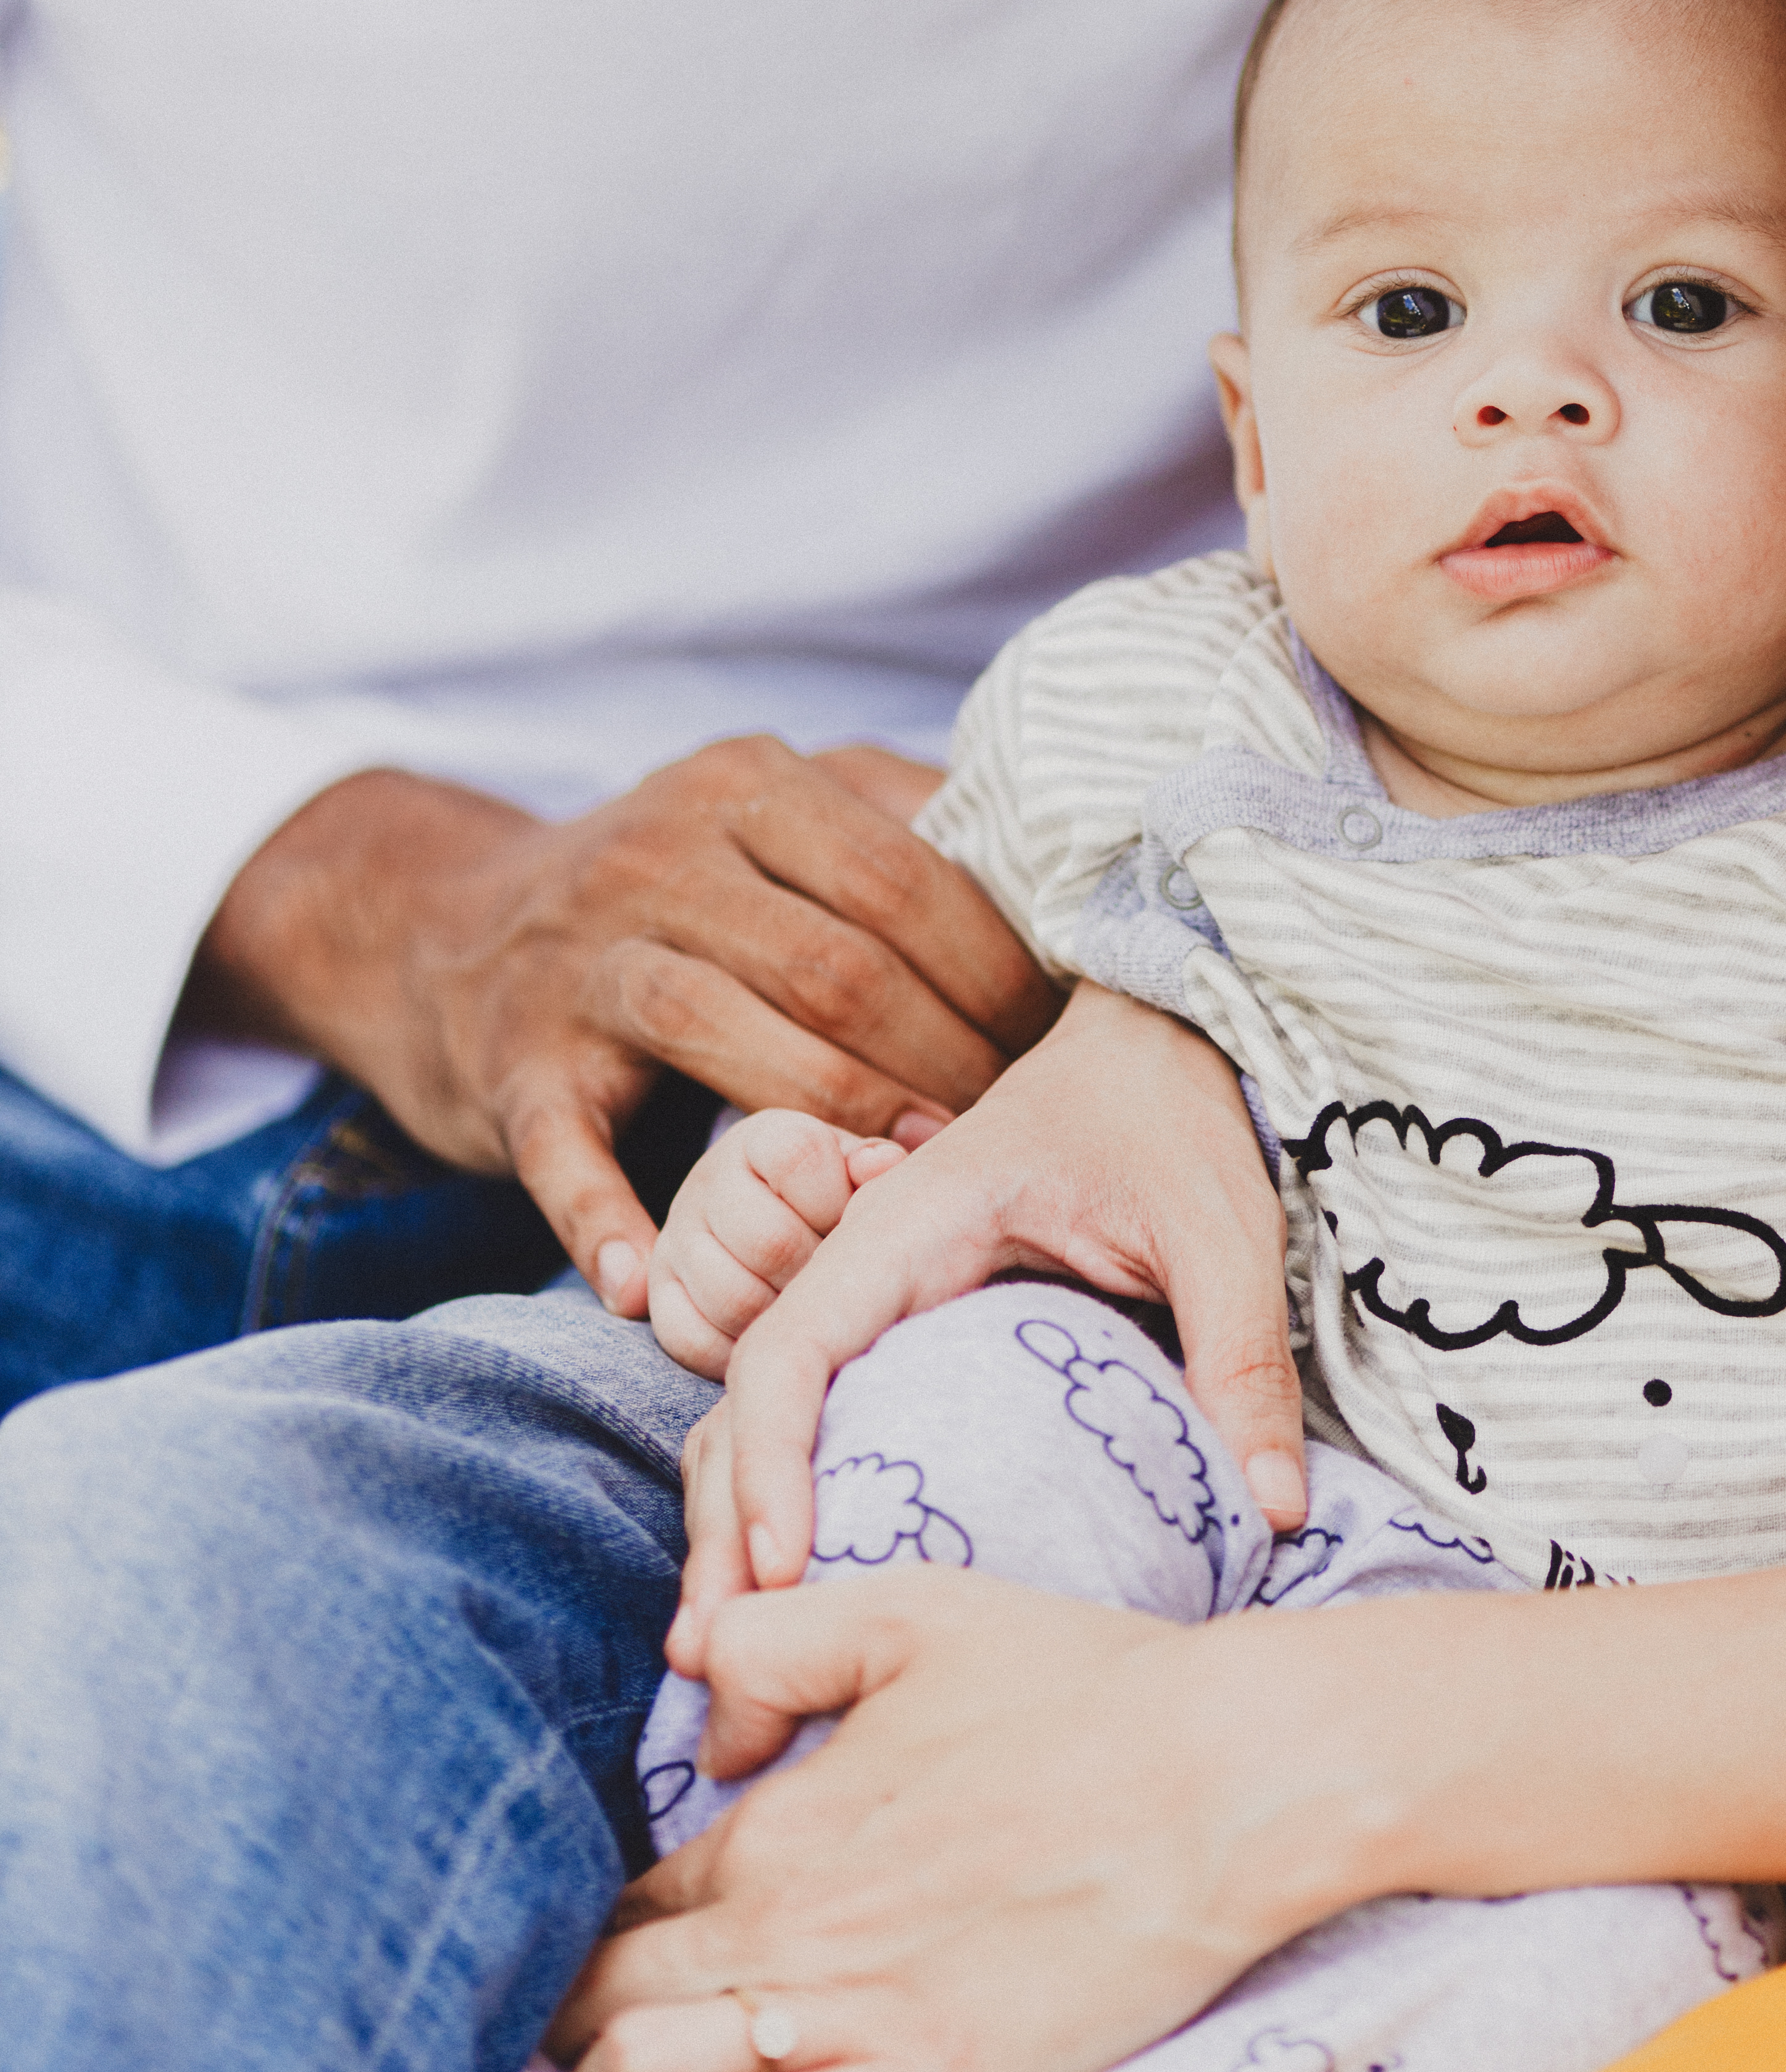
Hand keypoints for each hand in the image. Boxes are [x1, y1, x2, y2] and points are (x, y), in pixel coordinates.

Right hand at [190, 743, 1058, 1312]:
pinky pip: (563, 1149)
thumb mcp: (775, 817)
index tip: (1058, 1043)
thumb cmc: (668, 891)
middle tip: (1006, 1132)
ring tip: (904, 1188)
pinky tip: (650, 1286)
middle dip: (943, 1057)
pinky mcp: (511, 1066)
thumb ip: (901, 824)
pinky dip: (606, 1221)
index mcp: (747, 785)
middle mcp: (658, 855)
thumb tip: (1060, 873)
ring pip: (723, 1034)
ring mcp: (577, 962)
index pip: (905, 876)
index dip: (996, 969)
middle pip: (834, 962)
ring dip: (832, 1122)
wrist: (439, 929)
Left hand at [553, 1570, 1298, 2071]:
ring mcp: (845, 2020)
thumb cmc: (1083, 1685)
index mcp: (779, 1821)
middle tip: (577, 2057)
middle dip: (569, 2032)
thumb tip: (703, 1713)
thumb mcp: (914, 1609)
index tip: (606, 1962)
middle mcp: (784, 1926)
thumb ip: (778, 1642)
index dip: (601, 1935)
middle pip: (606, 2000)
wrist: (1219, 1783)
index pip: (631, 1900)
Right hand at [648, 1108, 919, 1379]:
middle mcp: (708, 1179)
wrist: (774, 1230)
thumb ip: (877, 1166)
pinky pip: (691, 1340)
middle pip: (770, 1242)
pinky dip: (737, 1354)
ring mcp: (676, 1237)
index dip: (837, 1202)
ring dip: (783, 1320)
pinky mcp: (658, 1293)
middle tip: (837, 1287)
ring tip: (810, 1314)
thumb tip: (878, 1166)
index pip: (800, 1158)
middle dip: (816, 1274)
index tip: (850, 1226)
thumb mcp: (859, 1174)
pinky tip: (769, 1340)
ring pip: (733, 1299)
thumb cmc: (837, 1204)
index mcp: (764, 1136)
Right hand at [671, 982, 1306, 1671]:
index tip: (780, 1575)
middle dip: (723, 1529)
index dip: (769, 1465)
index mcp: (909, 1227)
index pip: (789, 1348)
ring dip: (736, 1526)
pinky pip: (815, 1417)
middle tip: (723, 1663)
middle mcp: (864, 1264)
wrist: (1159, 1048)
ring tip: (736, 1656)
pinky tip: (804, 1593)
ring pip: (760, 1417)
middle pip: (745, 1401)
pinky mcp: (898, 1334)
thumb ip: (1240, 1360)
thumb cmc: (1174, 1120)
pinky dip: (788, 1497)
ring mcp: (871, 1299)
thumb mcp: (1220, 1229)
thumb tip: (1272, 1514)